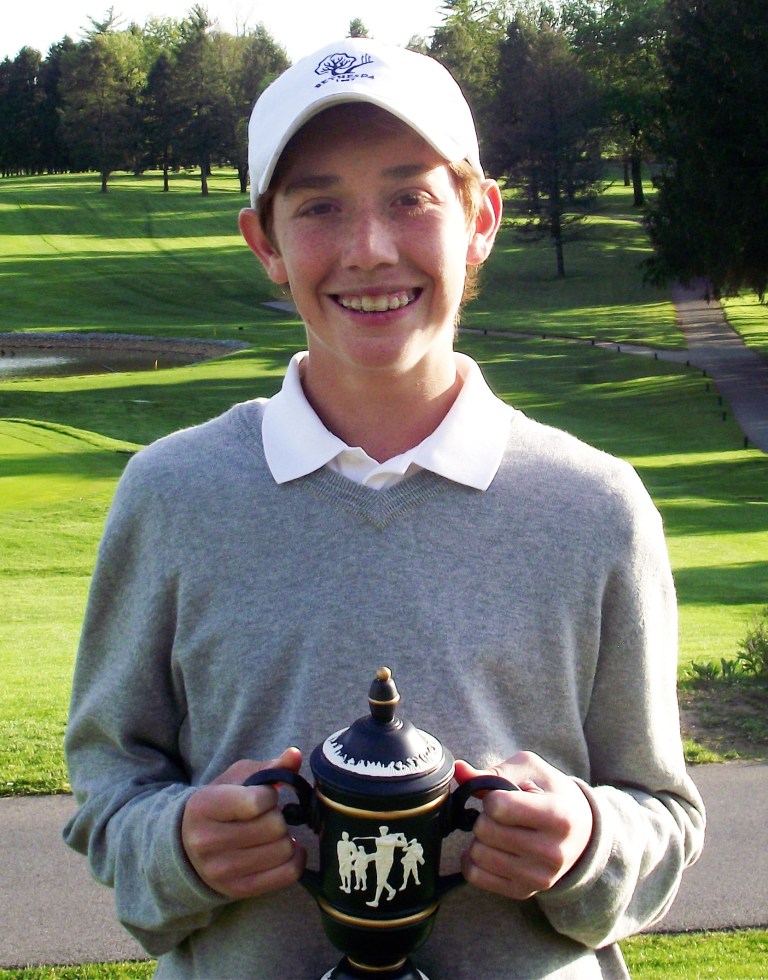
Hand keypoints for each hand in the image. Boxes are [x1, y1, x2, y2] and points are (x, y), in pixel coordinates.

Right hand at [181, 747, 305, 898]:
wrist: (189, 847)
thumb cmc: (219, 805)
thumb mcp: (236, 779)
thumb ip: (267, 767)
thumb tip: (295, 755)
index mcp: (204, 807)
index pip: (255, 802)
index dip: (269, 795)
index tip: (263, 796)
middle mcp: (207, 842)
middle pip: (274, 827)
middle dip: (279, 817)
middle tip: (269, 816)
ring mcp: (222, 870)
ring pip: (283, 850)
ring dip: (286, 837)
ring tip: (273, 833)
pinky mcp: (238, 890)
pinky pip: (288, 874)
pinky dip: (296, 858)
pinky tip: (285, 848)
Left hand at [455, 751, 592, 900]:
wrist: (581, 831)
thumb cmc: (551, 793)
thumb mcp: (529, 770)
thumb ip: (492, 772)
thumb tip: (458, 770)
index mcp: (558, 816)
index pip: (498, 806)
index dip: (493, 796)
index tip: (505, 796)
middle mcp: (552, 853)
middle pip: (485, 830)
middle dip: (485, 816)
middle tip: (501, 815)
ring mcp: (538, 878)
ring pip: (478, 854)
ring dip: (479, 838)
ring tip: (498, 831)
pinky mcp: (524, 892)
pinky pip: (476, 876)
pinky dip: (473, 859)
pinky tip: (488, 848)